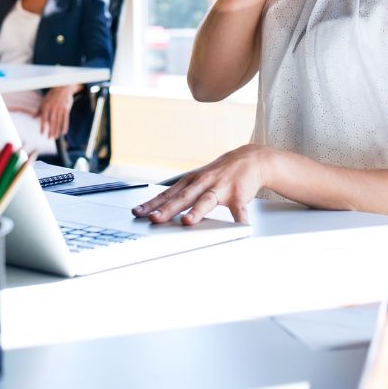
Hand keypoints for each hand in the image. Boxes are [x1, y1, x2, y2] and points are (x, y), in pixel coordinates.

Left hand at [36, 85, 75, 139]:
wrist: (63, 87)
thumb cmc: (52, 95)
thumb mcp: (44, 101)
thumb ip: (39, 110)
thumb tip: (33, 117)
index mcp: (46, 106)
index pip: (44, 118)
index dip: (43, 126)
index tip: (42, 134)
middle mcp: (53, 108)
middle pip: (52, 122)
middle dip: (51, 131)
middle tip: (49, 138)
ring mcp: (60, 108)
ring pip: (59, 121)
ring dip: (57, 130)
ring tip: (56, 137)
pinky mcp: (67, 108)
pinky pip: (66, 119)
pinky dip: (65, 126)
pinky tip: (64, 132)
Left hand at [131, 144, 272, 224]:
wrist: (250, 159)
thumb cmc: (219, 173)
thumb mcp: (197, 179)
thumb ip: (181, 193)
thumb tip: (158, 207)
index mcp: (191, 181)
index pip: (168, 194)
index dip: (152, 204)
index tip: (138, 212)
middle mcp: (204, 183)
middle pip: (183, 198)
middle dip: (168, 209)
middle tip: (154, 219)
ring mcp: (221, 188)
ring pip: (207, 201)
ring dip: (197, 211)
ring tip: (187, 221)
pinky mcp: (239, 195)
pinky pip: (238, 211)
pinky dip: (238, 221)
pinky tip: (236, 230)